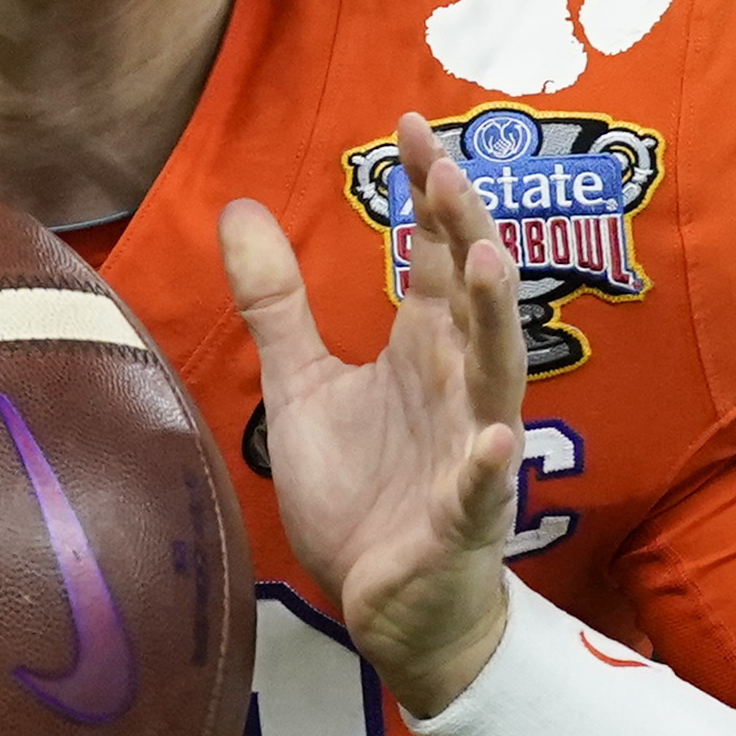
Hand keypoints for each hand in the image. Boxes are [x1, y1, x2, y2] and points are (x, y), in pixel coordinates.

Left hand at [221, 113, 525, 716]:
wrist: (390, 611)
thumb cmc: (364, 495)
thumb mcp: (301, 387)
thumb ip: (278, 303)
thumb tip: (241, 206)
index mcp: (422, 350)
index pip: (434, 253)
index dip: (426, 192)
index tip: (409, 124)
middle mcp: (454, 387)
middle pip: (469, 296)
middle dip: (463, 232)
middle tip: (446, 169)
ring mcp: (467, 453)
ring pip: (492, 375)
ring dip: (492, 320)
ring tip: (484, 261)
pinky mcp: (460, 522)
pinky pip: (479, 490)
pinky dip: (488, 465)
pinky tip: (494, 437)